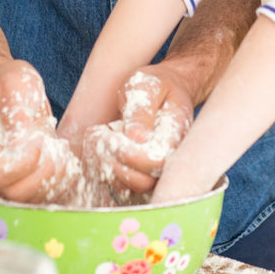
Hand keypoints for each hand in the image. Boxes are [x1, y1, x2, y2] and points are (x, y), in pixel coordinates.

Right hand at [0, 59, 65, 202]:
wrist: (11, 87)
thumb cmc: (7, 82)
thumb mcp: (12, 81)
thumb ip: (15, 104)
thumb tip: (20, 136)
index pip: (1, 173)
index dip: (25, 163)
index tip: (38, 139)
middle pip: (16, 193)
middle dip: (44, 174)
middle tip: (54, 147)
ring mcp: (16, 173)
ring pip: (33, 198)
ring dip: (56, 178)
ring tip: (61, 150)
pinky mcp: (33, 174)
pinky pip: (47, 193)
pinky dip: (63, 180)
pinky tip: (65, 156)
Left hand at [81, 66, 192, 195]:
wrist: (165, 92)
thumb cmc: (156, 85)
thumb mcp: (147, 86)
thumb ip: (142, 109)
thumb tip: (137, 136)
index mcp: (177, 136)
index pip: (155, 161)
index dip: (128, 153)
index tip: (110, 132)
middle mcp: (171, 158)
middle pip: (144, 182)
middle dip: (114, 162)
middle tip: (98, 136)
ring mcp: (158, 169)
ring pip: (132, 187)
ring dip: (108, 167)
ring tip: (98, 139)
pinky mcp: (144, 173)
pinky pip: (124, 185)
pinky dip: (107, 171)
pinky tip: (102, 148)